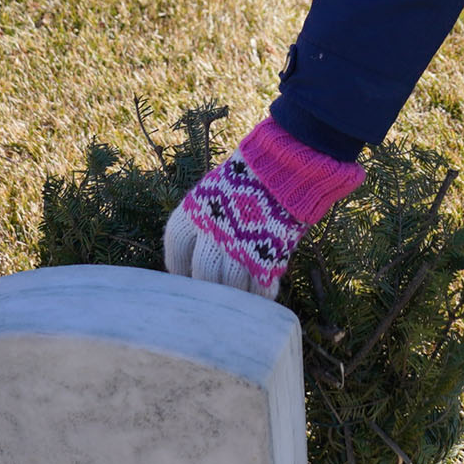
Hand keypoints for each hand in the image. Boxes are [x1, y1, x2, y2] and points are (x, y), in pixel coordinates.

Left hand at [163, 118, 363, 297]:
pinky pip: (259, 289)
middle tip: (214, 292)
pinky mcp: (265, 260)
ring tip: (241, 298)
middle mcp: (210, 234)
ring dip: (236, 294)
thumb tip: (202, 243)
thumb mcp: (218, 187)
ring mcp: (237, 249)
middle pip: (201, 273)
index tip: (182, 275)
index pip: (175, 247)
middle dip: (208, 285)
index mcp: (193, 212)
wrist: (288, 165)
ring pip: (229, 285)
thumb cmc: (253, 172)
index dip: (177, 264)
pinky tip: (264, 294)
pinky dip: (261, 295)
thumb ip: (207, 218)